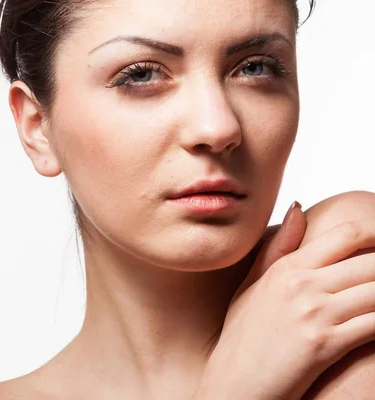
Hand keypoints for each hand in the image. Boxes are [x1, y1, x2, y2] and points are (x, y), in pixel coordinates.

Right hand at [197, 208, 374, 399]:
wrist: (234, 384)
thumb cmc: (243, 338)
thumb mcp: (252, 285)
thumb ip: (279, 246)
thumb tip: (299, 206)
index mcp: (286, 267)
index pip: (347, 235)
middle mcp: (301, 284)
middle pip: (372, 262)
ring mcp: (313, 313)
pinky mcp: (325, 343)